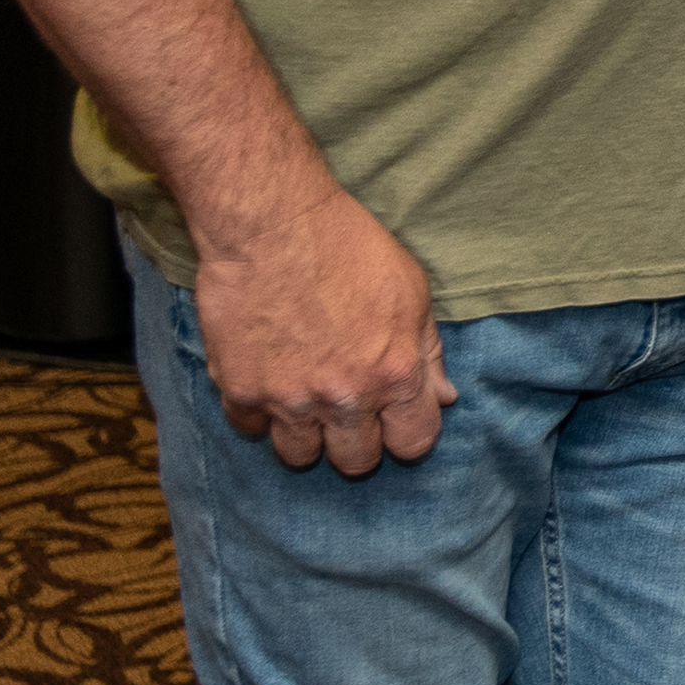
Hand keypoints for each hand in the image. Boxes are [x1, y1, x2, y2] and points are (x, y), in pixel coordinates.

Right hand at [192, 183, 454, 476]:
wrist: (272, 223)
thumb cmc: (349, 247)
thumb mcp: (411, 292)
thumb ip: (428, 353)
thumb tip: (444, 398)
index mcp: (395, 374)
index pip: (413, 444)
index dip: (405, 433)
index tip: (393, 418)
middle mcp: (344, 397)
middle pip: (356, 461)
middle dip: (356, 439)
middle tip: (346, 406)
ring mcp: (288, 398)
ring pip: (300, 455)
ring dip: (306, 433)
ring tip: (305, 396)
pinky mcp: (240, 390)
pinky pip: (251, 429)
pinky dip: (259, 412)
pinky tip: (268, 379)